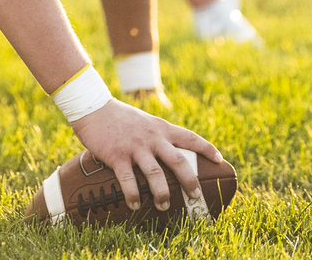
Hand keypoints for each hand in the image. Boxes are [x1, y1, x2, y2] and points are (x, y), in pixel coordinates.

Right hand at [70, 99, 221, 211]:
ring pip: (155, 174)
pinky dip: (133, 194)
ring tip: (163, 206)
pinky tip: (135, 205)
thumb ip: (155, 135)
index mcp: (160, 128)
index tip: (219, 160)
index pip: (190, 137)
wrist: (92, 106)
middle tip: (195, 196)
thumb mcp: (143, 121)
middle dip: (189, 181)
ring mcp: (135, 147)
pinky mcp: (117, 155)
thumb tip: (164, 156)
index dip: (206, 148)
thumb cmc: (118, 117)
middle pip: (178, 161)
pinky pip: (128, 180)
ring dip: (161, 193)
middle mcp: (152, 137)